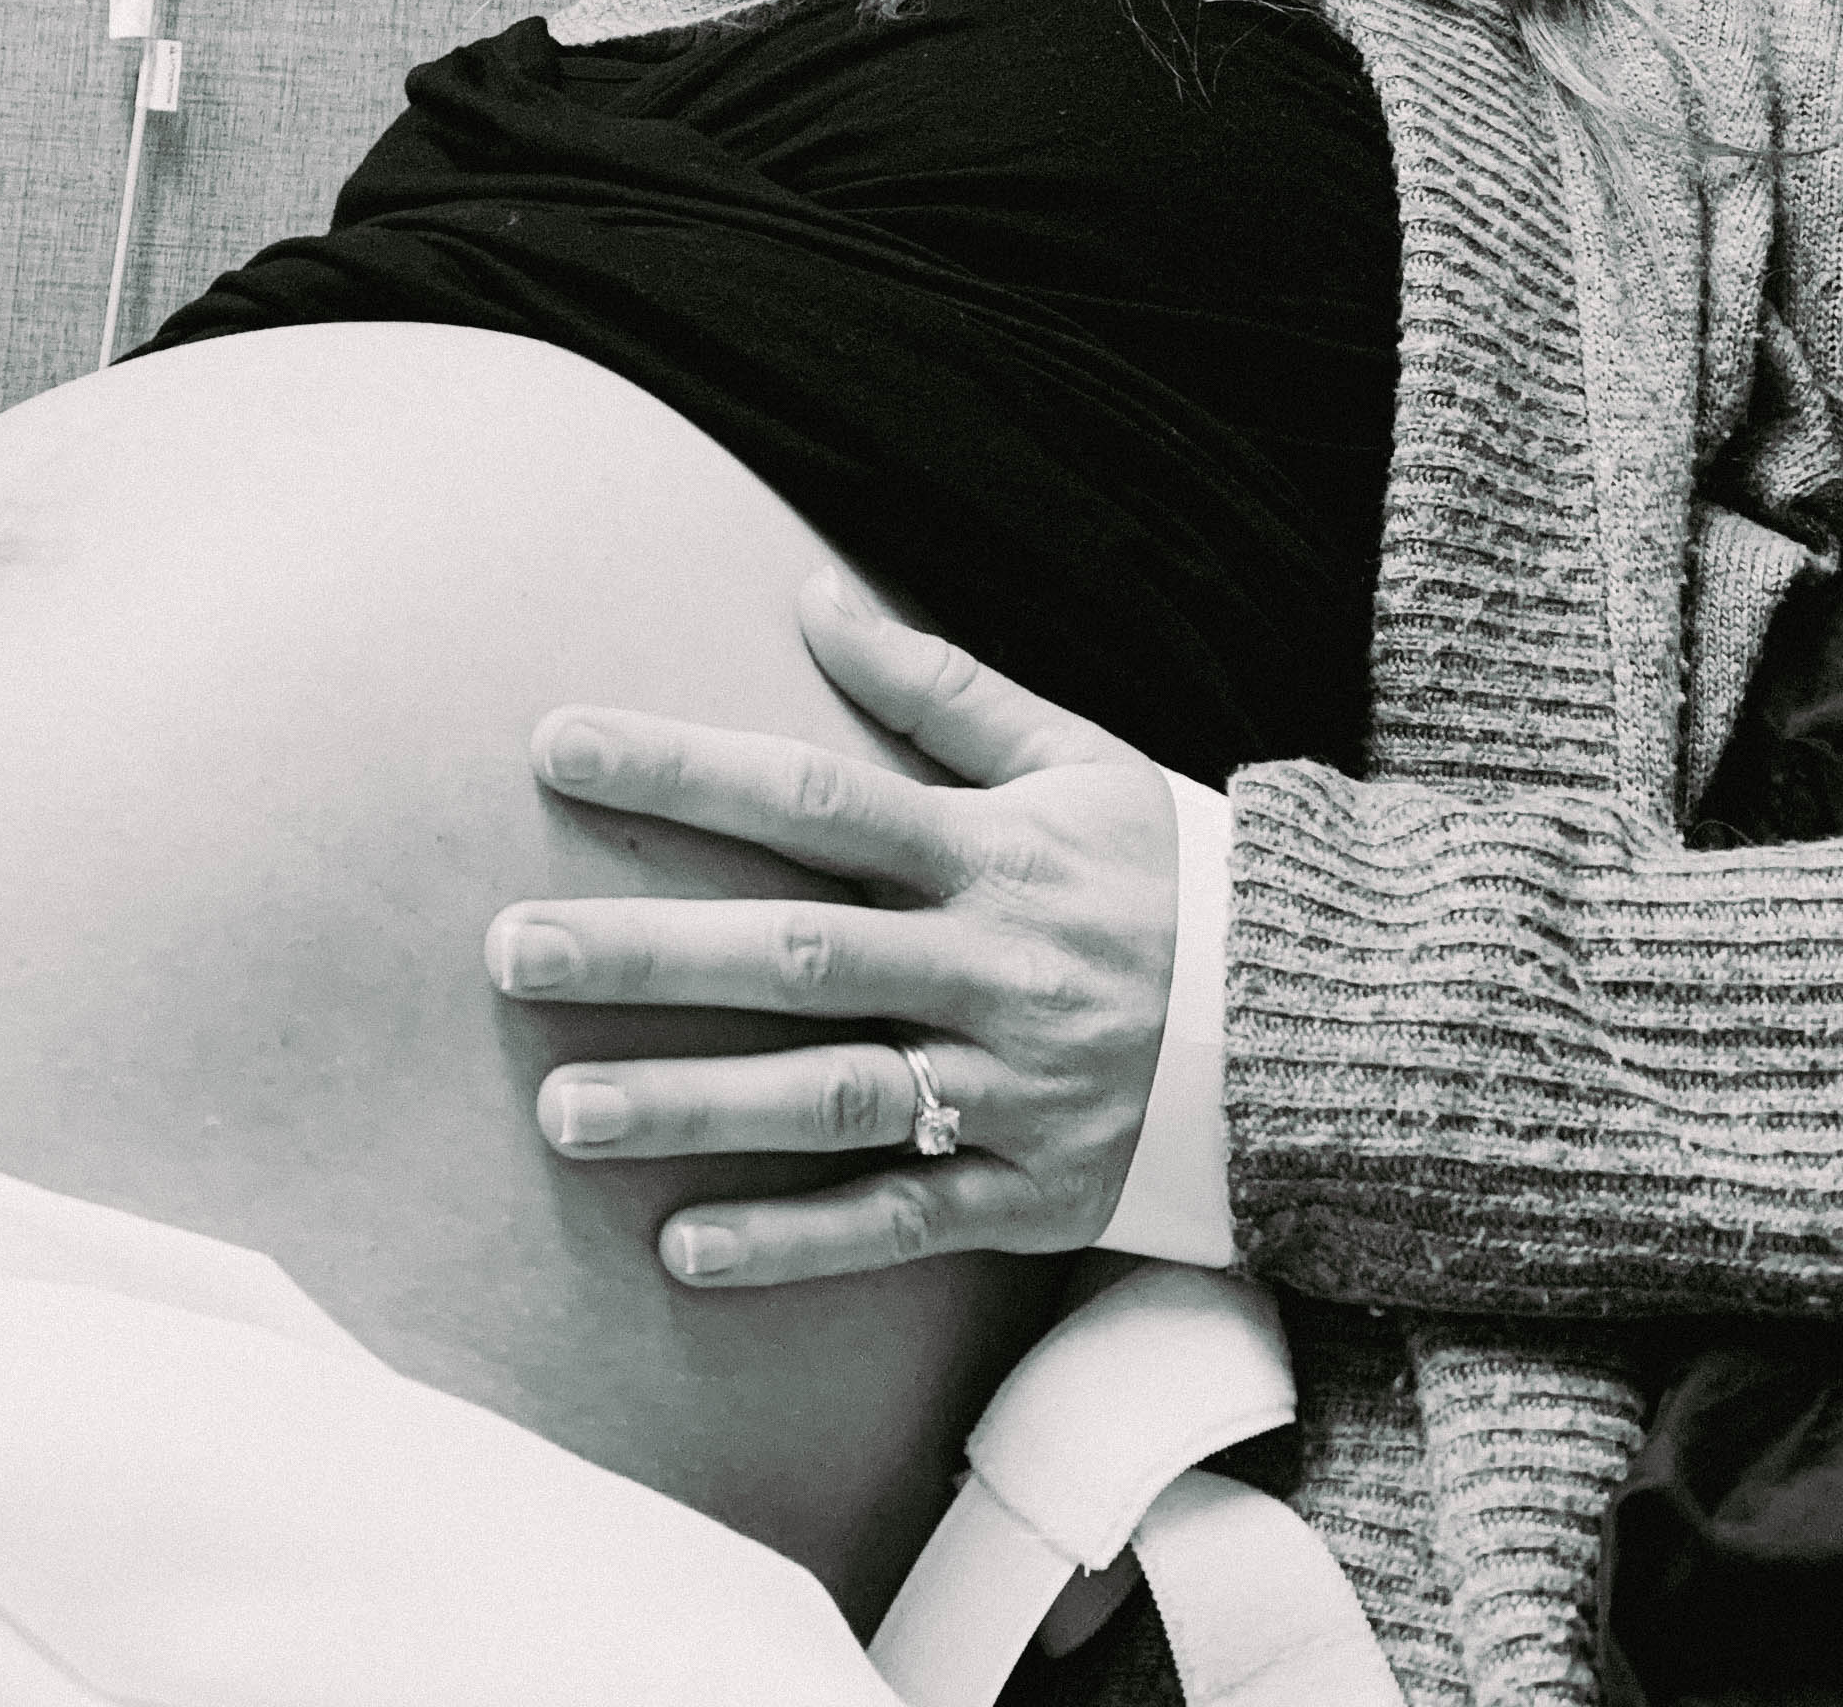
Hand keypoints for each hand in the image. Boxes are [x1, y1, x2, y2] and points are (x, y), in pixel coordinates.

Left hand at [485, 565, 1179, 1286]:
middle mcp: (996, 970)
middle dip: (648, 953)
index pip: (814, 797)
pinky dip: (792, 1241)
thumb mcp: (1077, 760)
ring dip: (693, 1107)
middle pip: (798, 955)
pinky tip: (679, 1249)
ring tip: (558, 1111)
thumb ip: (940, 688)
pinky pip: (898, 1222)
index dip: (682, 769)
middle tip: (510, 948)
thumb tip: (809, 594)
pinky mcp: (1031, 1194)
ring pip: (833, 1099)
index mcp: (993, 853)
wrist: (1332, 1030)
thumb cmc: (1168, 877)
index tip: (553, 746)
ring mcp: (1014, 1090)